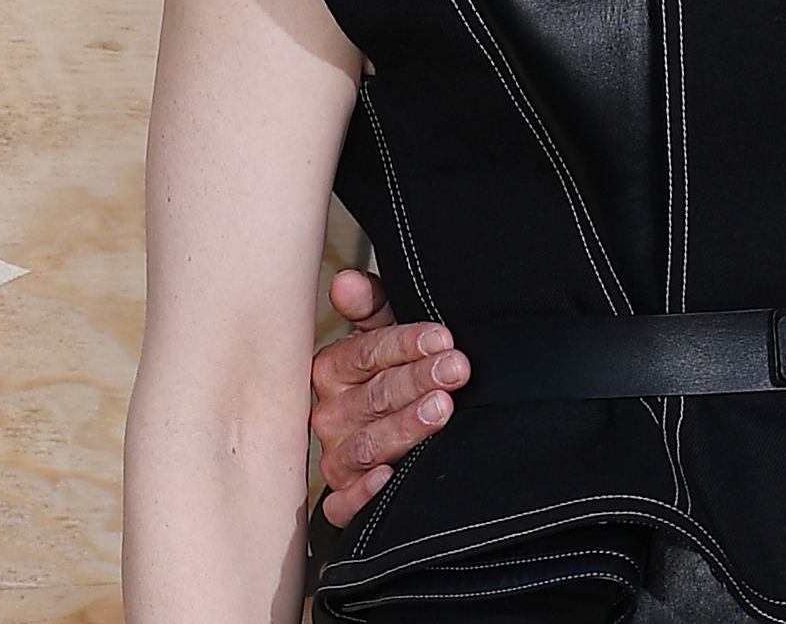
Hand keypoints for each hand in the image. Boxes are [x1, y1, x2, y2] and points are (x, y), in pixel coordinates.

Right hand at [310, 268, 465, 526]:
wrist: (404, 422)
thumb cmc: (398, 371)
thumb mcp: (391, 331)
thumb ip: (373, 305)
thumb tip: (346, 282)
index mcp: (333, 370)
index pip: (366, 353)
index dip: (405, 344)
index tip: (443, 338)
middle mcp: (329, 414)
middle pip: (373, 397)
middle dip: (417, 381)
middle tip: (456, 370)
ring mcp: (336, 457)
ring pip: (365, 446)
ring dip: (403, 427)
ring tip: (441, 410)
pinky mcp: (343, 498)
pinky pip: (342, 504)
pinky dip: (362, 494)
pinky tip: (389, 477)